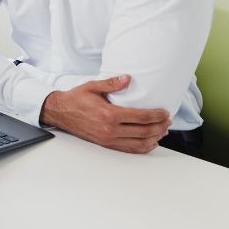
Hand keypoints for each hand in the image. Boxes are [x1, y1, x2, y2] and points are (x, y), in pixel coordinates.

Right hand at [40, 75, 170, 153]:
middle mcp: (110, 129)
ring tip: (162, 131)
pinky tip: (151, 142)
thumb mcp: (92, 86)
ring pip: (139, 143)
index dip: (157, 115)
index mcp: (109, 114)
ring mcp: (108, 139)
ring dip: (155, 138)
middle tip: (168, 121)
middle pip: (144, 131)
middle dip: (160, 126)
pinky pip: (130, 149)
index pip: (141, 117)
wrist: (60, 112)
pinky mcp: (106, 144)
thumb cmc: (76, 99)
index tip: (165, 112)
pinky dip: (144, 147)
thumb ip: (112, 83)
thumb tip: (128, 78)